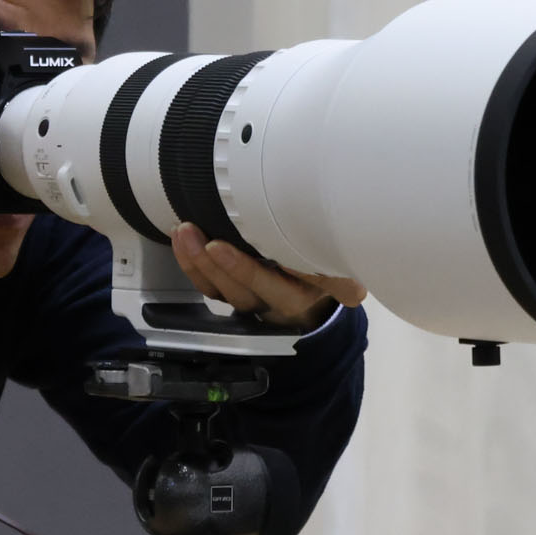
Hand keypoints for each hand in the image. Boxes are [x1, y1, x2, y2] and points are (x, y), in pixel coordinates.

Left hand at [171, 222, 366, 333]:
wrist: (318, 292)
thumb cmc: (328, 265)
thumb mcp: (342, 270)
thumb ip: (343, 276)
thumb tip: (354, 291)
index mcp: (306, 293)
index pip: (275, 287)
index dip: (246, 271)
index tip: (223, 247)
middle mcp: (278, 302)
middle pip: (244, 292)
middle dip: (218, 265)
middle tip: (199, 236)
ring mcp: (254, 300)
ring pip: (222, 291)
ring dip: (198, 262)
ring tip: (185, 232)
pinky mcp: (235, 294)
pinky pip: (209, 287)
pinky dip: (192, 264)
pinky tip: (182, 239)